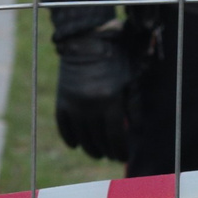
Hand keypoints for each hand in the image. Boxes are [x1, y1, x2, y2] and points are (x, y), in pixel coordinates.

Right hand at [54, 25, 133, 163]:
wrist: (86, 40)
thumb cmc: (115, 59)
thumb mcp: (130, 80)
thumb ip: (133, 106)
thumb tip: (135, 130)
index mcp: (110, 101)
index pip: (115, 136)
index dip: (120, 150)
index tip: (123, 157)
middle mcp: (90, 106)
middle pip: (98, 139)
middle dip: (107, 151)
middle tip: (112, 155)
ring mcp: (74, 104)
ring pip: (82, 136)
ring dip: (90, 148)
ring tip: (97, 153)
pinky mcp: (62, 100)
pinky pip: (63, 126)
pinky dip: (69, 137)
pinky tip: (76, 145)